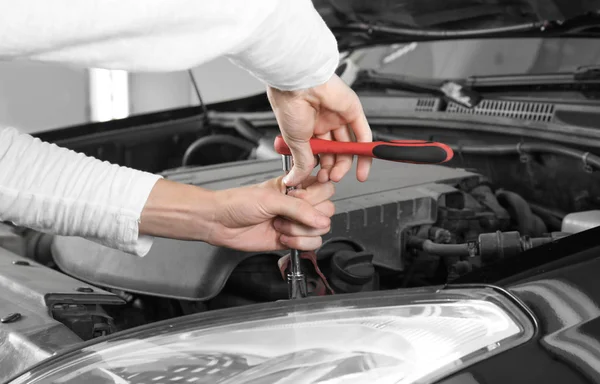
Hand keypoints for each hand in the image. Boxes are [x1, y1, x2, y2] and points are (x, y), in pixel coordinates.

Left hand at [207, 176, 334, 250]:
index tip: (299, 199)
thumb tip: (322, 220)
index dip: (316, 196)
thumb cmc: (238, 203)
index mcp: (296, 186)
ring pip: (321, 229)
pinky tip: (283, 238)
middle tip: (287, 214)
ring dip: (300, 231)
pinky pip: (311, 244)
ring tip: (280, 226)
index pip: (325, 188)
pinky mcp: (292, 239)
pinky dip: (299, 243)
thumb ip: (299, 209)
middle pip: (327, 210)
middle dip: (309, 216)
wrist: (220, 223)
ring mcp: (296, 222)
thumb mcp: (270, 200)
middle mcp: (299, 203)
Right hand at [267, 74, 372, 186]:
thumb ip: (300, 162)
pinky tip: (363, 166)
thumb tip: (294, 179)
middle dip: (333, 167)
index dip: (321, 167)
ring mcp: (338, 117)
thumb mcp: (294, 142)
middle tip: (329, 177)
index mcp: (307, 128)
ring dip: (346, 163)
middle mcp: (323, 122)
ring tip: (339, 175)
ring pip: (348, 145)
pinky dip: (365, 151)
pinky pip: (363, 133)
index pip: (319, 152)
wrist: (297, 84)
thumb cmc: (289, 104)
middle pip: (335, 150)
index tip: (319, 177)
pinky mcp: (352, 111)